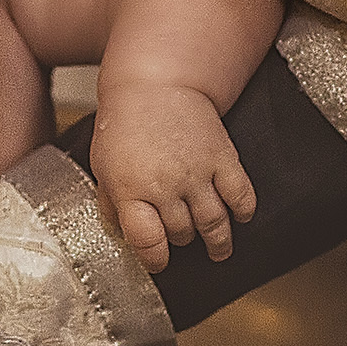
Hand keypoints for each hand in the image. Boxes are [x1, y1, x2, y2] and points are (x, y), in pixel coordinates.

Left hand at [90, 86, 256, 268]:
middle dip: (181, 240)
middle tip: (181, 237)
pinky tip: (239, 217)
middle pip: (181, 234)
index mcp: (131, 190)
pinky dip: (243, 212)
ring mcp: (197, 173)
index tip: (158, 262)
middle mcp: (165, 185)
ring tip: (218, 250)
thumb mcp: (103, 164)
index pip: (148, 242)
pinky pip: (241, 196)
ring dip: (218, 241)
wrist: (155, 83)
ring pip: (214, 224)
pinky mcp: (223, 158)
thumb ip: (111, 202)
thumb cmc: (124, 122)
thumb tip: (121, 234)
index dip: (155, 260)